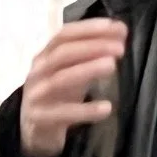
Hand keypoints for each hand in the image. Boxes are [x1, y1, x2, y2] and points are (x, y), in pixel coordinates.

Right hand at [20, 19, 127, 156]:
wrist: (35, 130)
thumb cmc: (57, 95)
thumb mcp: (73, 71)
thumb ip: (94, 53)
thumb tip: (121, 31)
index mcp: (45, 56)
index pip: (64, 35)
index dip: (88, 29)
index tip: (115, 27)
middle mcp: (37, 72)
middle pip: (62, 54)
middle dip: (92, 47)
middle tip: (119, 48)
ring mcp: (36, 95)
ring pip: (60, 80)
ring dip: (87, 70)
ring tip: (112, 66)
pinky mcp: (39, 118)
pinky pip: (62, 113)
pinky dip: (85, 110)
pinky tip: (106, 108)